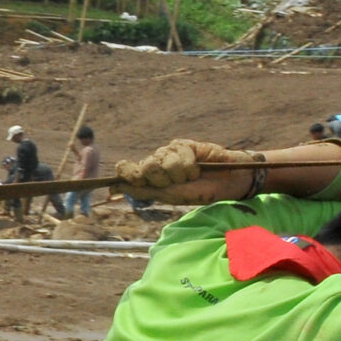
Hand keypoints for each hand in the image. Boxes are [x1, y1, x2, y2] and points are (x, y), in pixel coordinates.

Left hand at [116, 139, 257, 202]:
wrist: (226, 183)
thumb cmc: (199, 191)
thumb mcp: (169, 195)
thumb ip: (142, 190)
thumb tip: (113, 188)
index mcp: (149, 177)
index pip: (127, 170)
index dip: (128, 174)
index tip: (133, 180)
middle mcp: (156, 162)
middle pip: (144, 167)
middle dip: (162, 179)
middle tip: (177, 182)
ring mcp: (169, 152)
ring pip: (161, 161)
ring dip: (179, 174)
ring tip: (191, 176)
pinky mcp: (183, 144)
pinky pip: (179, 153)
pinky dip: (189, 165)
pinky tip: (198, 167)